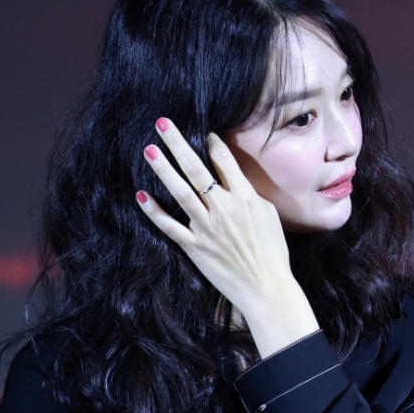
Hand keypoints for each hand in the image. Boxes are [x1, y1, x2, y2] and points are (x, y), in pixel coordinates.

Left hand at [136, 117, 293, 317]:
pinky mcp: (195, 247)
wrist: (267, 288)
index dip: (212, 143)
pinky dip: (154, 211)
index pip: (224, 162)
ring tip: (148, 149)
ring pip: (180, 192)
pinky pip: (170, 226)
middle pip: (197, 170)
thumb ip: (249, 194)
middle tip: (162, 123)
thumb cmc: (272, 252)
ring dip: (163, 169)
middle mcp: (224, 209)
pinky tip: (141, 195)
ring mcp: (207, 228)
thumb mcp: (268, 215)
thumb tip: (234, 177)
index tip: (202, 132)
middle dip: (178, 144)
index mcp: (246, 198)